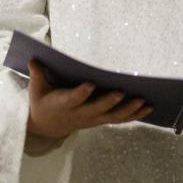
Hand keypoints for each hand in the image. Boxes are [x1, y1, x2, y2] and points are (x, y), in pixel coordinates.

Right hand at [26, 61, 151, 140]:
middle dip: (110, 101)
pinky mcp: (100, 120)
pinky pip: (119, 119)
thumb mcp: (36, 88)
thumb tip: (34, 56)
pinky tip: (149, 108)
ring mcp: (92, 119)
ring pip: (113, 117)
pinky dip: (135, 115)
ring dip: (129, 110)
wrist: (47, 126)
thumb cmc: (43, 102)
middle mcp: (80, 114)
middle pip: (97, 109)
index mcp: (62, 104)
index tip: (90, 84)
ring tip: (144, 100)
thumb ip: (37, 72)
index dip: (81, 93)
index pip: (72, 99)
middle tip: (122, 91)